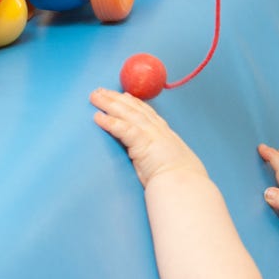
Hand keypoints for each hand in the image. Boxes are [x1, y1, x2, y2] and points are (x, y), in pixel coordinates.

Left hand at [91, 88, 206, 187]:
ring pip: (128, 113)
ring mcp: (152, 135)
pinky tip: (98, 117)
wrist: (183, 187)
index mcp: (166, 135)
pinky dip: (110, 122)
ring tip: (94, 97)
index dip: (135, 104)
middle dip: (117, 98)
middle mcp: (159, 130)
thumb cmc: (178, 181)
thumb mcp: (171, 164)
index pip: (148, 114)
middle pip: (135, 108)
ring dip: (110, 104)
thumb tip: (153, 162)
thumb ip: (159, 158)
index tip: (124, 96)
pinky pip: (123, 128)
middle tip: (101, 90)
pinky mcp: (144, 142)